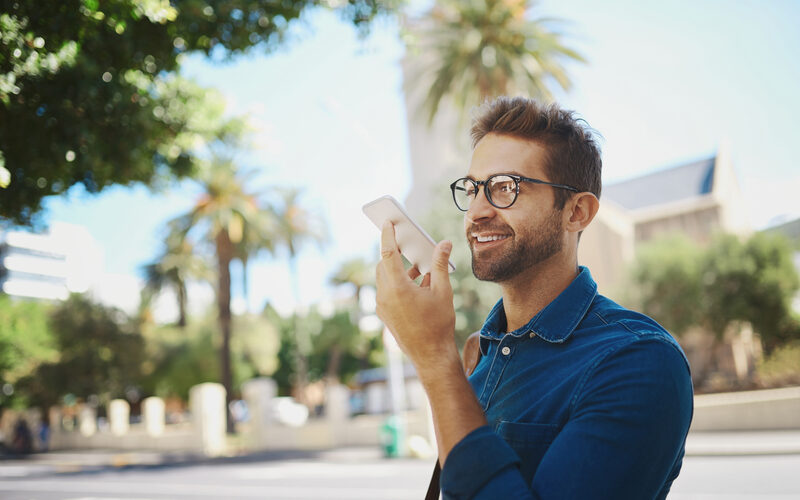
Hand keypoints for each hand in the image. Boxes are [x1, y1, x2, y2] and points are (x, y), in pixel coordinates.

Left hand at [375, 221, 457, 370]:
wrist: (431, 355)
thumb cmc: (438, 323)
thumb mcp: (443, 291)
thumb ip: (440, 264)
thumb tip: (444, 243)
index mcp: (397, 287)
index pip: (387, 253)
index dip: (387, 235)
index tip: (387, 222)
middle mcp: (385, 295)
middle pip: (384, 265)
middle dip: (394, 253)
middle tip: (404, 241)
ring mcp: (382, 306)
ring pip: (385, 278)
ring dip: (399, 270)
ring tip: (419, 269)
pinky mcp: (384, 314)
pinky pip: (388, 291)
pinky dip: (399, 283)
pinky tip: (417, 285)